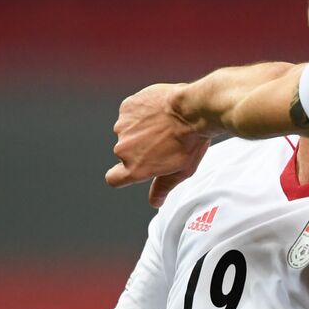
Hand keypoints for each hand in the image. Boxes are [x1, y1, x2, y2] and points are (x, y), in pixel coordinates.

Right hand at [105, 82, 212, 205]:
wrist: (194, 110)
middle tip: (163, 140)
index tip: (134, 167)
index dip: (121, 174)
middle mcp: (123, 149)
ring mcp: (123, 126)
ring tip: (164, 124)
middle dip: (140, 147)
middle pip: (125, 152)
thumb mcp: (181, 171)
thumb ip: (162, 188)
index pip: (114, 179)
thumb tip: (155, 202)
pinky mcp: (127, 107)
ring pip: (127, 130)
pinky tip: (159, 110)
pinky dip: (141, 111)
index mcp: (134, 168)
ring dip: (140, 128)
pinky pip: (130, 112)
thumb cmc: (191, 142)